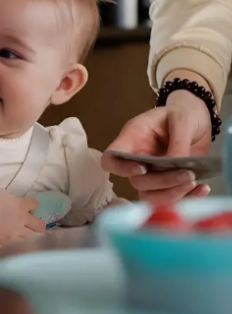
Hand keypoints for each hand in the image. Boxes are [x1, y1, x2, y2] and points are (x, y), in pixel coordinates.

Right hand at [0, 189, 45, 243]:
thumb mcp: (4, 194)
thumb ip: (13, 200)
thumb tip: (15, 204)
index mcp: (21, 205)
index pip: (35, 205)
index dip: (33, 205)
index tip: (30, 206)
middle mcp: (22, 219)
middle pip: (40, 225)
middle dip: (39, 224)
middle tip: (34, 224)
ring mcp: (16, 232)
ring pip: (31, 236)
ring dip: (29, 233)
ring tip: (24, 232)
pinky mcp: (8, 241)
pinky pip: (19, 242)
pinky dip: (19, 240)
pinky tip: (16, 238)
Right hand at [101, 89, 212, 203]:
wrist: (198, 121)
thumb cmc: (182, 113)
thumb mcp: (181, 118)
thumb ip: (177, 140)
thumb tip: (175, 165)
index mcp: (132, 139)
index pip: (111, 158)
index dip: (121, 168)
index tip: (143, 169)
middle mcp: (138, 160)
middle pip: (137, 182)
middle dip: (162, 182)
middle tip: (187, 175)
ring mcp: (152, 174)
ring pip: (150, 195)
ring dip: (172, 194)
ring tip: (193, 182)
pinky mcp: (168, 184)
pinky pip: (171, 199)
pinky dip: (187, 198)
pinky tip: (202, 188)